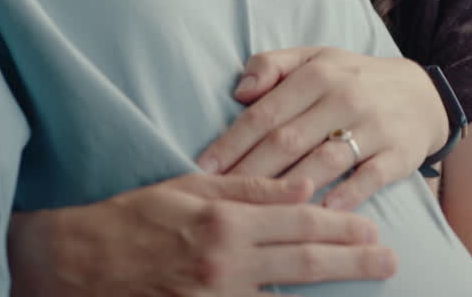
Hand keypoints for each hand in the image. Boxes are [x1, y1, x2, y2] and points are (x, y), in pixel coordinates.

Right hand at [8, 173, 395, 295]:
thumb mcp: (189, 188)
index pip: (298, 223)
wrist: (81, 262)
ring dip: (331, 290)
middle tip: (390, 261)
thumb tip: (302, 186)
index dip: (340, 227)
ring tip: (366, 280)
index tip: (372, 229)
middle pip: (304, 264)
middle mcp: (226, 265)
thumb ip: (249, 190)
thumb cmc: (134, 217)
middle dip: (353, 262)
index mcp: (224, 223)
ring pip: (287, 296)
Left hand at [196, 47, 447, 210]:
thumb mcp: (314, 58)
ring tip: (257, 212)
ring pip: (323, 160)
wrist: (422, 94)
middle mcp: (344, 97)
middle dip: (249, 171)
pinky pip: (370, 176)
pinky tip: (320, 213)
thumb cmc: (352, 79)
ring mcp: (374, 125)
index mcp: (316, 74)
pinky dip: (346, 195)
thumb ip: (272, 66)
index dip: (232, 142)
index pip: (264, 112)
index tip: (204, 168)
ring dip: (288, 188)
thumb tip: (239, 91)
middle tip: (220, 197)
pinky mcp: (400, 152)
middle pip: (288, 140)